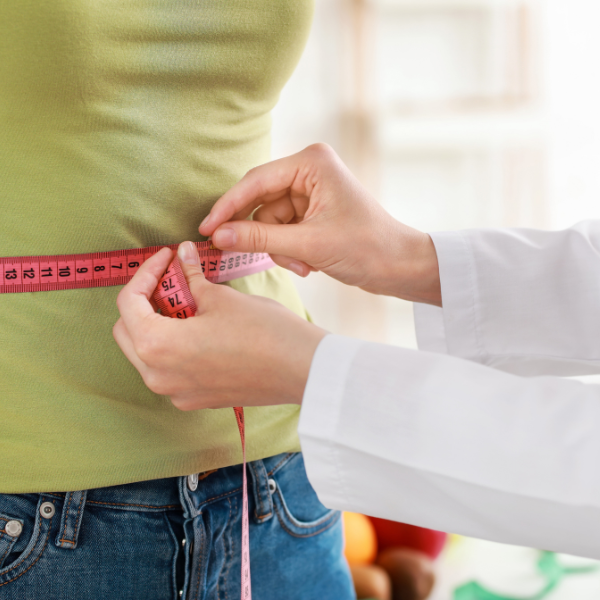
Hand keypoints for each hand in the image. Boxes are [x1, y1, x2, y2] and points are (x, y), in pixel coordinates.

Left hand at [113, 242, 325, 409]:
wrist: (301, 369)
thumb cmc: (264, 332)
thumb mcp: (221, 297)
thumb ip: (191, 276)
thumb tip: (183, 255)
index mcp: (157, 346)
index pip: (129, 303)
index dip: (145, 272)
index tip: (166, 257)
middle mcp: (158, 376)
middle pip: (128, 330)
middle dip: (144, 300)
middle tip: (171, 277)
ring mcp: (176, 392)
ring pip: (146, 352)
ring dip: (157, 323)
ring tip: (185, 301)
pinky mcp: (195, 399)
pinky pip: (168, 369)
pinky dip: (173, 345)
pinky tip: (198, 327)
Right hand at [200, 144, 440, 304]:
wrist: (399, 266)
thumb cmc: (366, 247)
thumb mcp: (309, 244)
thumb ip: (260, 239)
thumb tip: (217, 236)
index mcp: (312, 163)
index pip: (256, 182)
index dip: (228, 207)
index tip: (206, 229)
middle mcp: (309, 171)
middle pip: (260, 202)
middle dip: (263, 235)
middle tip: (252, 255)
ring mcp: (310, 192)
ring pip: (269, 222)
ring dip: (280, 249)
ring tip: (302, 265)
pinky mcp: (312, 212)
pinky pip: (282, 231)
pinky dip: (289, 251)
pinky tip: (308, 264)